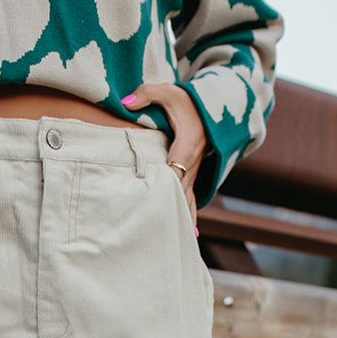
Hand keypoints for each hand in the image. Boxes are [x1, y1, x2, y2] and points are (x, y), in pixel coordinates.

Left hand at [120, 82, 206, 224]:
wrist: (210, 110)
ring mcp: (193, 176)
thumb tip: (126, 102)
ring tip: (173, 246)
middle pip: (179, 196)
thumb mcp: (168, 91)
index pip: (174, 171)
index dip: (165, 187)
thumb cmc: (186, 101)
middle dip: (169, 216)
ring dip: (181, 224)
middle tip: (156, 238)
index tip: (154, 205)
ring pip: (187, 204)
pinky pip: (190, 204)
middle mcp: (191, 166)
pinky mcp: (191, 181)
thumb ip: (147, 94)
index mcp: (186, 147)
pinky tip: (190, 237)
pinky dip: (189, 220)